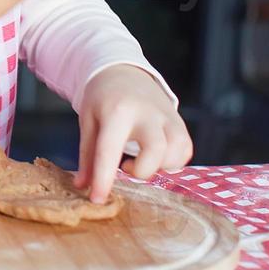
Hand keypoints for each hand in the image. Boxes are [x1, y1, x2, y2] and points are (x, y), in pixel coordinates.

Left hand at [73, 64, 192, 203]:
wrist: (123, 70)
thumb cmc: (103, 97)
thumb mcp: (88, 120)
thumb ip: (87, 155)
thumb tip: (83, 186)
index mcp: (117, 110)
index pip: (109, 150)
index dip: (103, 179)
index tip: (97, 199)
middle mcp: (146, 112)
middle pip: (156, 151)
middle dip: (142, 171)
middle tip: (126, 166)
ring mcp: (167, 116)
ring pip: (175, 152)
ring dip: (158, 166)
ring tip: (141, 158)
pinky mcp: (179, 122)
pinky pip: (185, 150)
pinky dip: (173, 161)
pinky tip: (155, 156)